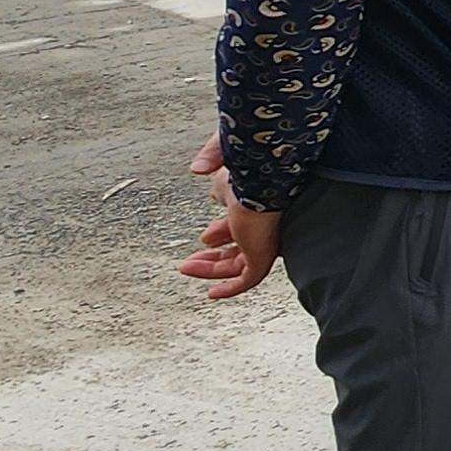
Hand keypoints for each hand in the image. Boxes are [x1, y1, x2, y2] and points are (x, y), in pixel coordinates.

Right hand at [179, 135, 283, 299]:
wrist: (265, 171)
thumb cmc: (252, 158)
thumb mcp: (226, 157)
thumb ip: (212, 159)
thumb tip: (198, 169)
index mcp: (262, 203)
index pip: (242, 223)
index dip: (222, 232)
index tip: (205, 237)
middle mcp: (265, 225)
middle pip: (240, 246)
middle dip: (214, 253)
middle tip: (192, 257)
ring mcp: (264, 242)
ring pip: (238, 265)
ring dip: (210, 269)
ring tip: (185, 268)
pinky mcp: (261, 256)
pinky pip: (246, 281)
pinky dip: (229, 288)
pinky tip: (212, 294)